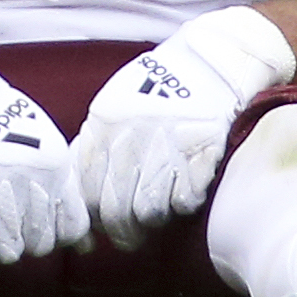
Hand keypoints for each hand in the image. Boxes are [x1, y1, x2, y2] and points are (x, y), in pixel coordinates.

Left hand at [72, 6, 296, 245]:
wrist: (214, 58)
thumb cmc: (164, 85)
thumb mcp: (119, 103)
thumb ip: (100, 141)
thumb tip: (82, 191)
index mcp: (104, 120)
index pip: (86, 184)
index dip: (90, 216)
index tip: (95, 232)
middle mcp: (130, 133)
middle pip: (114, 206)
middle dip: (121, 231)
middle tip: (129, 239)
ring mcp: (165, 142)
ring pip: (148, 209)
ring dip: (153, 220)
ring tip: (158, 217)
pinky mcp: (200, 151)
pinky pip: (184, 200)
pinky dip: (183, 205)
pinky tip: (184, 196)